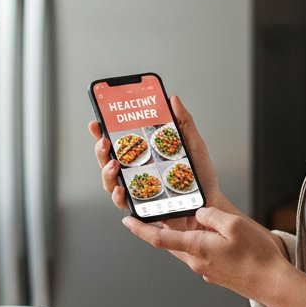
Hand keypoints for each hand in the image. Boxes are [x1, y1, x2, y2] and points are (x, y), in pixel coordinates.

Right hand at [87, 96, 238, 223]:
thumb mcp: (193, 144)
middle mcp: (135, 171)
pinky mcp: (141, 207)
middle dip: (100, 149)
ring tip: (113, 164)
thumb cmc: (200, 176)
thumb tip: (172, 99)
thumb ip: (183, 122)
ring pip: (110, 180)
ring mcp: (136, 189)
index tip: (96, 122)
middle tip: (104, 141)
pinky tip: (121, 189)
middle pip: (108, 159)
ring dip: (106, 171)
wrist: (209, 202)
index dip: (103, 132)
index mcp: (144, 155)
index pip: (119, 142)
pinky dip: (118, 196)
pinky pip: (123, 202)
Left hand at [121, 204, 290, 301]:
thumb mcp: (234, 225)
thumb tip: (200, 213)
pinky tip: (215, 236)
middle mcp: (196, 262)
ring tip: (192, 220)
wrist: (274, 285)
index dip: (140, 229)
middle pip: (171, 243)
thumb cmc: (257, 256)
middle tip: (159, 212)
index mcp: (196, 248)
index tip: (126, 221)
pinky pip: (201, 255)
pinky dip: (200, 244)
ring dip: (184, 236)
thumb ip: (211, 215)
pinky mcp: (216, 275)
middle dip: (163, 229)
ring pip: (187, 249)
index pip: (159, 239)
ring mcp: (206, 271)